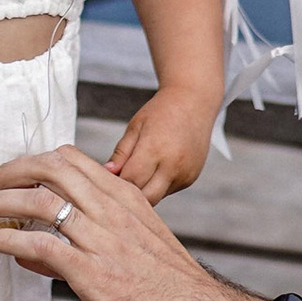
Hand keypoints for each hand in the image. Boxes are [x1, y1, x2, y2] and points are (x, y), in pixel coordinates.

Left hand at [0, 145, 270, 300]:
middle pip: (48, 169)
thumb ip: (96, 237)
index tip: (8, 179)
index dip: (30, 163)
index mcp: (125, 197)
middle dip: (6, 175)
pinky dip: (6, 241)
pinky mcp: (93, 273)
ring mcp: (102, 238)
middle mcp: (112, 209)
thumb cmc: (172, 288)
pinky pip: (40, 246)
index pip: (69, 158)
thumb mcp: (139, 245)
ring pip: (37, 201)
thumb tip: (44, 250)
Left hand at [103, 87, 217, 203]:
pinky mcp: (191, 178)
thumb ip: (121, 153)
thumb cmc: (161, 112)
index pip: (130, 181)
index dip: (116, 184)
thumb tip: (107, 173)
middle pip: (145, 198)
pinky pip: (168, 191)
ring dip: (144, 192)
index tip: (107, 180)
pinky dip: (158, 186)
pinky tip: (156, 169)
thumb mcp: (136, 127)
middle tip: (120, 183)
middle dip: (130, 195)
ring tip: (138, 172)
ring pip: (157, 197)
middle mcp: (172, 165)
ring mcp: (184, 174)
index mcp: (155, 149)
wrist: (194, 102)